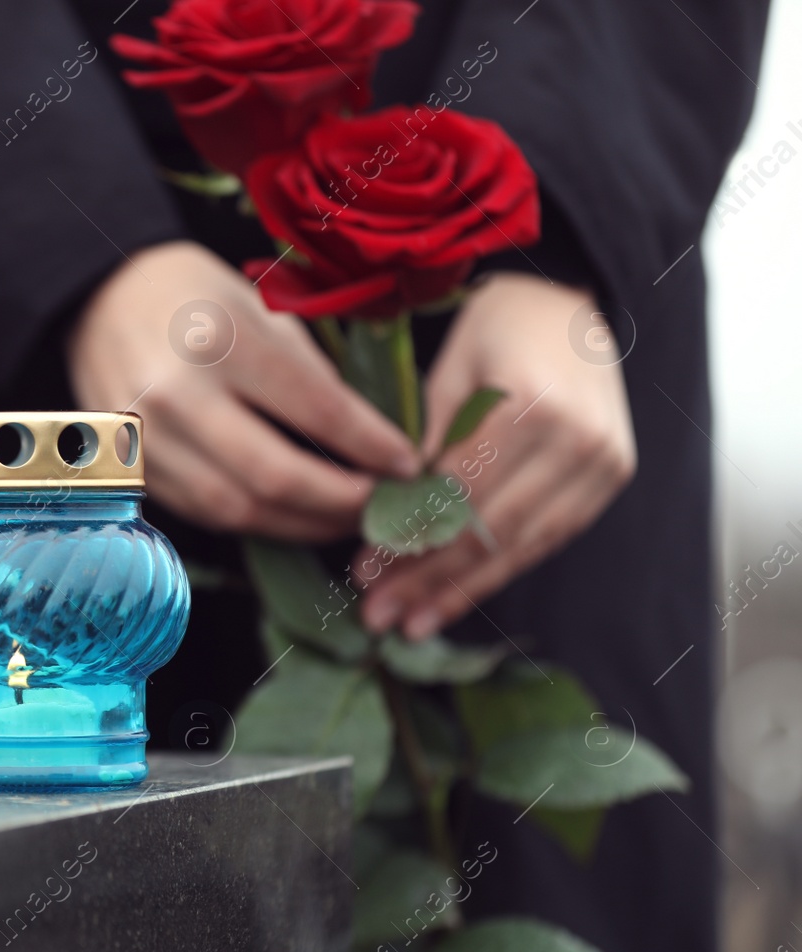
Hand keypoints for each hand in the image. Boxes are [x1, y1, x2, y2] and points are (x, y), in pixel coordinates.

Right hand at [68, 240, 419, 540]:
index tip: (408, 465)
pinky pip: (204, 513)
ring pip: (237, 509)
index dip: (371, 447)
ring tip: (341, 518)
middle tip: (381, 506)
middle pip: (276, 476)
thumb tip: (365, 438)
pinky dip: (255, 520)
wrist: (97, 299)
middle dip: (341, 502)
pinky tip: (288, 514)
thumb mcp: (258, 307)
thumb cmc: (188, 294)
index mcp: (219, 340)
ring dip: (301, 524)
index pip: (315, 410)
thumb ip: (309, 372)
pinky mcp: (132, 470)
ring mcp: (146, 440)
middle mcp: (176, 396)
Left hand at [359, 273, 636, 637]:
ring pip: (520, 546)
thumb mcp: (448, 369)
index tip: (364, 570)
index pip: (459, 491)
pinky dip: (498, 572)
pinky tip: (456, 600)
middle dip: (429, 579)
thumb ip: (424, 441)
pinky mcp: (608, 480)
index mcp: (532, 403)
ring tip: (411, 624)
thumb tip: (385, 515)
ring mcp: (602, 463)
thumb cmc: (497, 327)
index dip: (409, 537)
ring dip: (462, 591)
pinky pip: (547, 539)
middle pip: (490, 529)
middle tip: (378, 616)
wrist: (573, 307)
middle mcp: (577, 439)